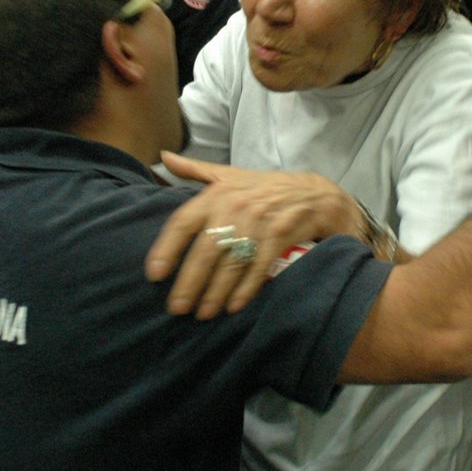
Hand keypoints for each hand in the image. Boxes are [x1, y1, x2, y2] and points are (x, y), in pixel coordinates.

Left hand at [146, 151, 360, 319]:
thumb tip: (163, 157)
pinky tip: (234, 306)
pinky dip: (246, 289)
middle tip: (177, 307)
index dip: (167, 248)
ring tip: (203, 314)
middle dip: (189, 282)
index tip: (154, 275)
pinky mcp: (281, 235)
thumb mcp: (230, 174)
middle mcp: (235, 206)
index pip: (184, 222)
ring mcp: (259, 221)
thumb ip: (195, 170)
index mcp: (217, 193)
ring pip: (231, 263)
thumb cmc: (267, 189)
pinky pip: (258, 268)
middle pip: (205, 250)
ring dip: (215, 292)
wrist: (317, 194)